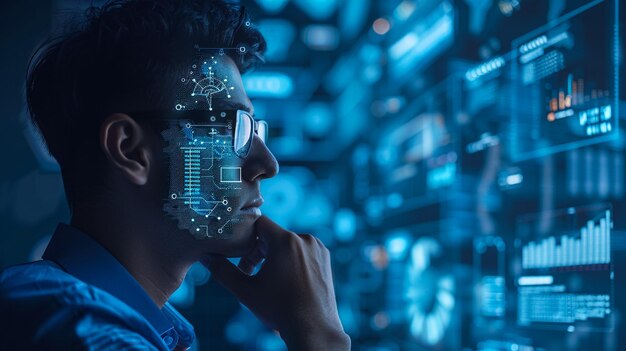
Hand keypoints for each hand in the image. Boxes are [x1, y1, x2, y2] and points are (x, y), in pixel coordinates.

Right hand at [202, 215, 349, 350]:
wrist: (313, 328)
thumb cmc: (279, 309)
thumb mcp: (245, 290)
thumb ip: (222, 271)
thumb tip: (206, 257)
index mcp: (285, 241)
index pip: (259, 223)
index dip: (245, 235)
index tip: (237, 251)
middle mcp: (304, 239)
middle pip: (273, 235)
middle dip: (258, 252)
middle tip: (249, 272)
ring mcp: (317, 248)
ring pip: (288, 244)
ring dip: (275, 257)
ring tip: (269, 280)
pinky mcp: (325, 259)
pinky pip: (302, 251)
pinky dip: (292, 261)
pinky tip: (287, 281)